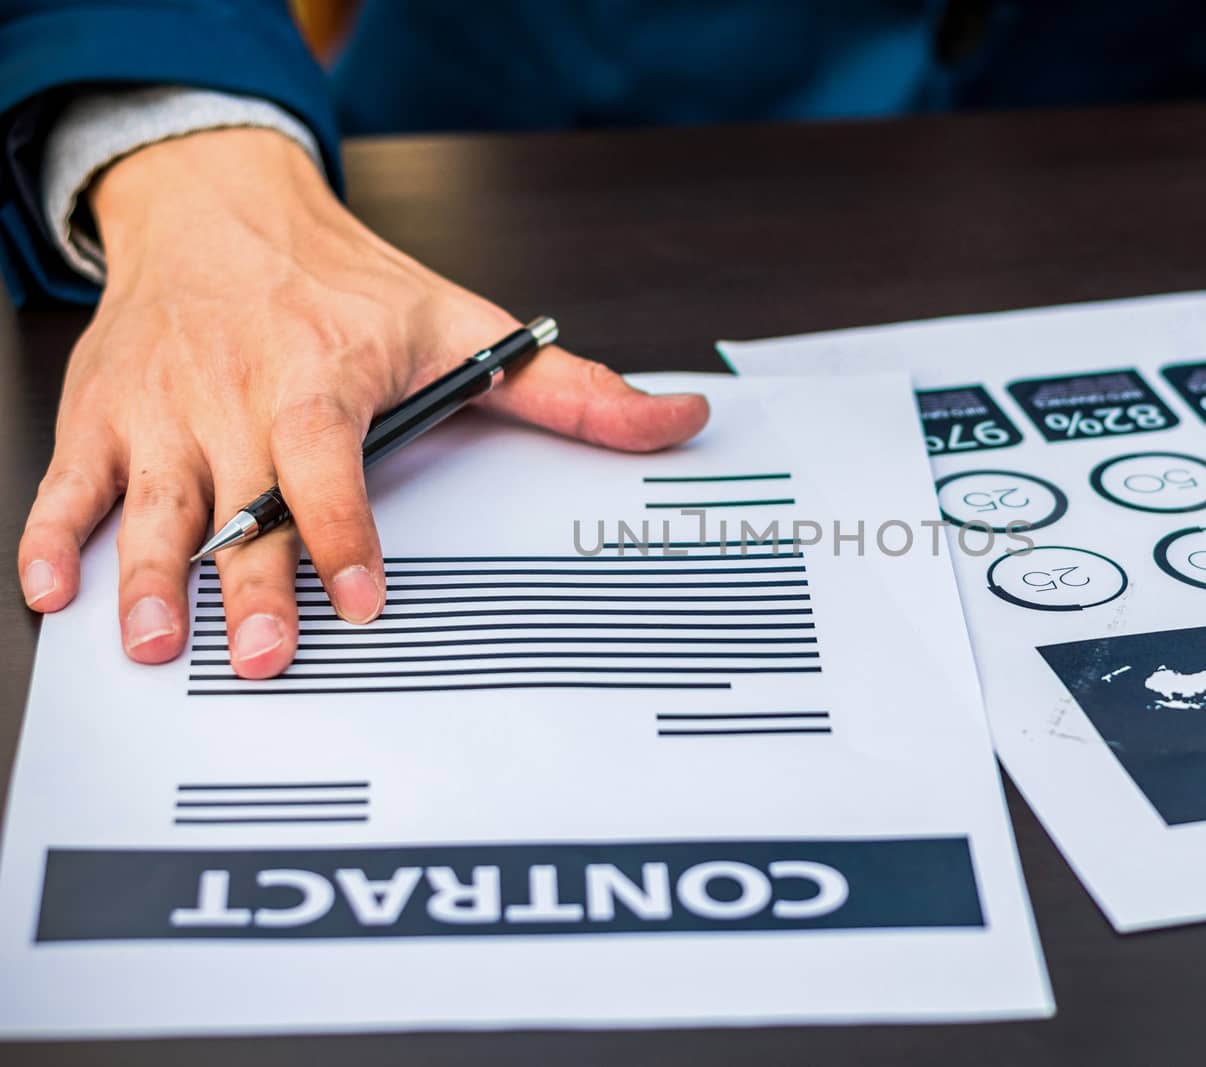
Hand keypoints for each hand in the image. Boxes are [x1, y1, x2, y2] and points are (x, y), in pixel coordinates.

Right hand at [17, 127, 708, 678]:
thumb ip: (570, 390)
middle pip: (241, 496)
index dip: (342, 528)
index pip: (328, 455)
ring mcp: (166, 406)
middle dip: (248, 581)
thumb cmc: (345, 281)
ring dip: (150, 575)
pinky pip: (72, 481)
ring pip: (152, 499)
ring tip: (154, 643)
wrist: (222, 205)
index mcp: (323, 369)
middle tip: (265, 654)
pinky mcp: (109, 414)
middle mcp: (238, 389)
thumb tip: (674, 420)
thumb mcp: (467, 322)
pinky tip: (60, 591)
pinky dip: (56, 535)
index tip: (362, 596)